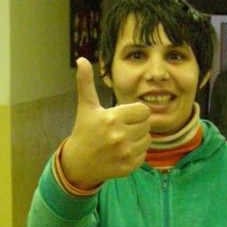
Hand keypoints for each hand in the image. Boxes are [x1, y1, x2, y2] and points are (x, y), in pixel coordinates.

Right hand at [61, 58, 151, 189]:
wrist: (79, 163)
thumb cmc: (84, 131)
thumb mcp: (86, 107)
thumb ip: (86, 83)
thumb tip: (81, 59)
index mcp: (111, 119)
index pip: (143, 111)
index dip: (136, 112)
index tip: (124, 116)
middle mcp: (119, 136)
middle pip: (147, 125)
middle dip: (137, 125)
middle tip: (122, 128)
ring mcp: (125, 153)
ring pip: (148, 140)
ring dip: (139, 138)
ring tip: (123, 139)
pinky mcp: (128, 167)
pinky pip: (144, 155)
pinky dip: (137, 153)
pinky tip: (123, 152)